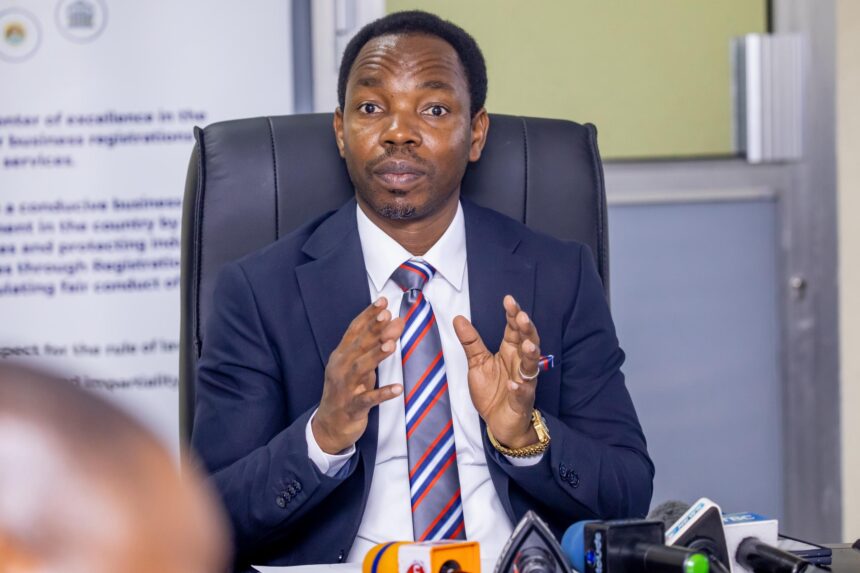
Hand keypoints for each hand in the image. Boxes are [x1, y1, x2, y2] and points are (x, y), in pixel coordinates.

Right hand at [312, 297, 404, 453]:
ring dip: (375, 356)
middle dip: (373, 330)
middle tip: (388, 316)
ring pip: (360, 368)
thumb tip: (396, 322)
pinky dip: (383, 393)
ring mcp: (345, 388)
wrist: (329, 426)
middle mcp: (340, 368)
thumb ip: (375, 345)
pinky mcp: (353, 407)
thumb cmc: (347, 390)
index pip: (354, 330)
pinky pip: (368, 399)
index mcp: (341, 355)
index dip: (368, 315)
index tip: (383, 301)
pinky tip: (398, 389)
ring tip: (391, 345)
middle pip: (358, 346)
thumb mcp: (358, 366)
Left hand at [453, 295, 541, 448]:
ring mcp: (524, 382)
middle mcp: (520, 364)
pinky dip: (520, 389)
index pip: (514, 329)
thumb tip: (458, 318)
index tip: (508, 300)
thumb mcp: (477, 362)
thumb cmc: (493, 391)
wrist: (499, 422)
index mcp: (510, 352)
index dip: (513, 315)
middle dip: (526, 329)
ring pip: (531, 366)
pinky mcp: (521, 401)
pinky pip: (523, 394)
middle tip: (521, 316)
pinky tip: (515, 384)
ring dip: (530, 355)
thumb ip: (470, 341)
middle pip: (528, 342)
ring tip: (526, 345)